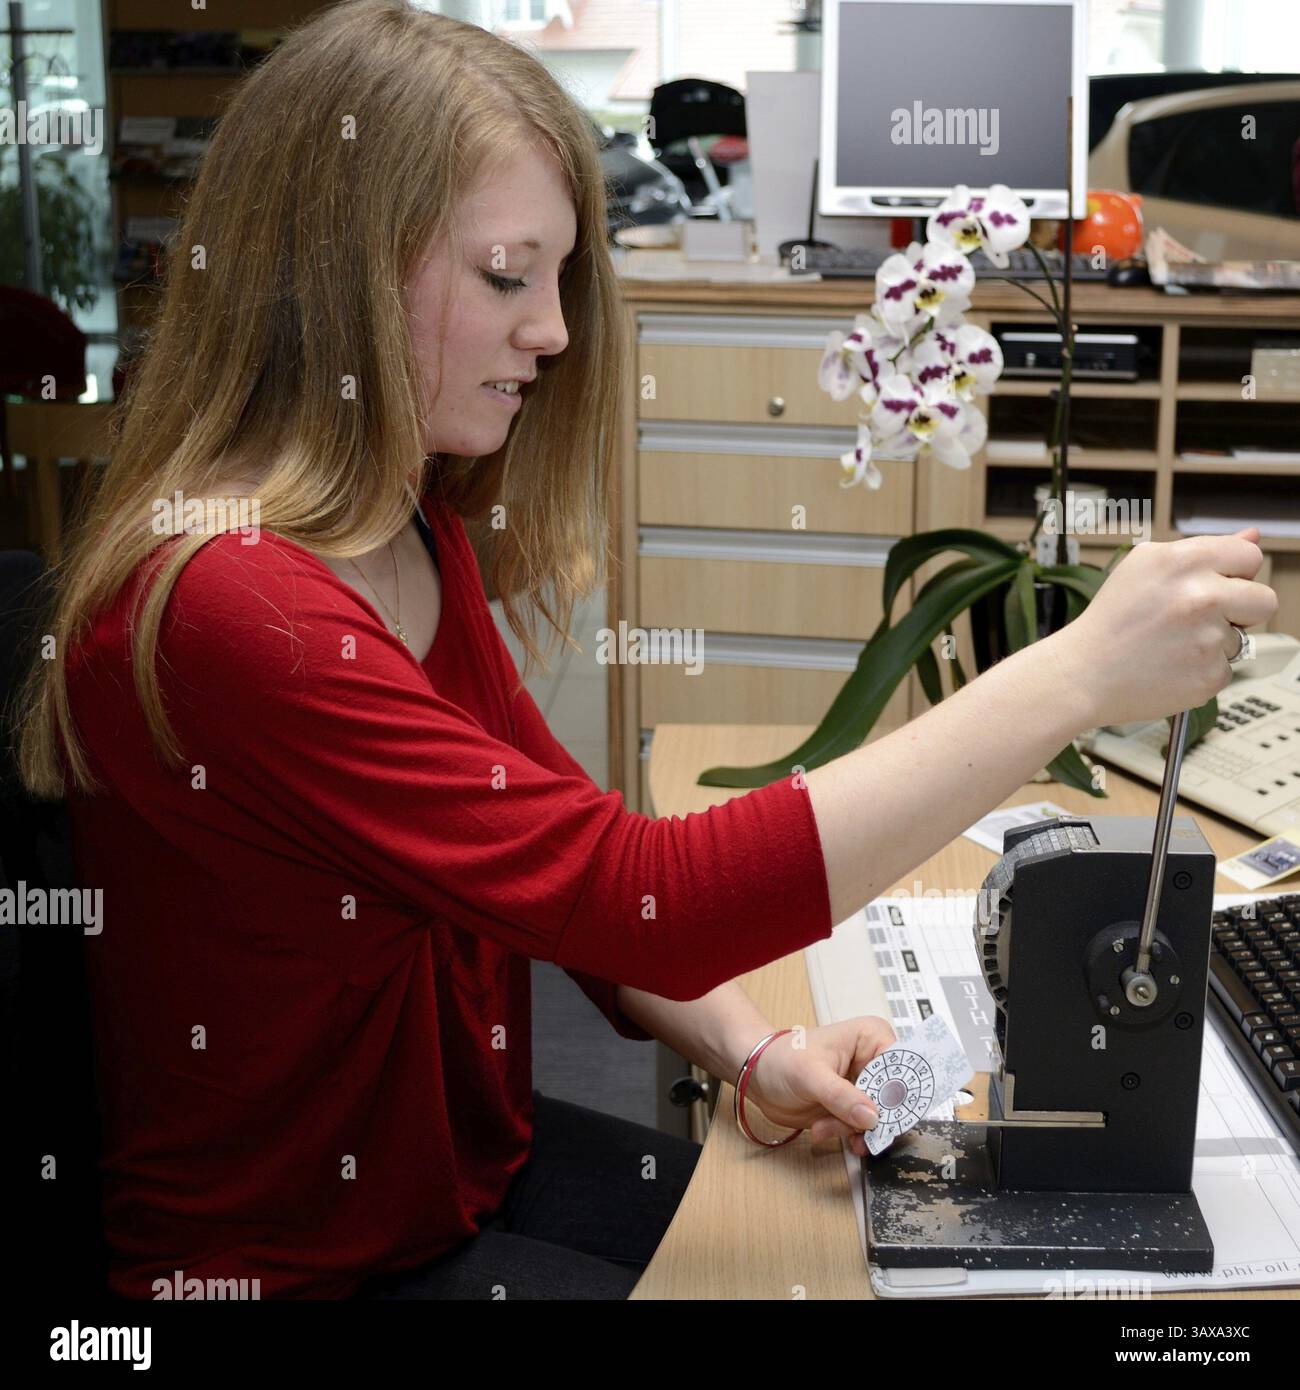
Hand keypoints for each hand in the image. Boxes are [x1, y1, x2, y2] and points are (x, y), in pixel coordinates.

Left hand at [745, 1017, 895, 1157]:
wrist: (759, 1078)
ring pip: (879, 1119)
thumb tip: (872, 1117)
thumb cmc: (781, 1059)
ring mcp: (865, 1086)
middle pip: (894, 1099)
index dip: (897, 1094)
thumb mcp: (811, 1075)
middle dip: (869, 1118)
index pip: (902, 1068)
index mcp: (872, 1038)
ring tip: (822, 1126)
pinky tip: (824, 1130)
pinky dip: (846, 1136)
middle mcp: (874, 1061)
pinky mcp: (854, 1107)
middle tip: (846, 1127)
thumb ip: (842, 1096)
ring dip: (851, 1129)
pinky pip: (864, 1129)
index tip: (884, 1116)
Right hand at [1054, 526, 1277, 727]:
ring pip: (1242, 637)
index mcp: (1182, 562)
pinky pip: (1226, 668)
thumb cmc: (1111, 622)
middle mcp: (1199, 597)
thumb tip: (1253, 537)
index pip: (1249, 556)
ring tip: (1172, 644)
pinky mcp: (1209, 675)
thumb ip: (1204, 551)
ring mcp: (1207, 638)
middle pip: (1264, 599)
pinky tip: (1171, 665)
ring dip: (1215, 642)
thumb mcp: (1145, 568)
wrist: (1082, 673)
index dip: (1237, 573)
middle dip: (1242, 610)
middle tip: (1202, 619)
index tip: (1217, 586)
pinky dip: (1202, 669)